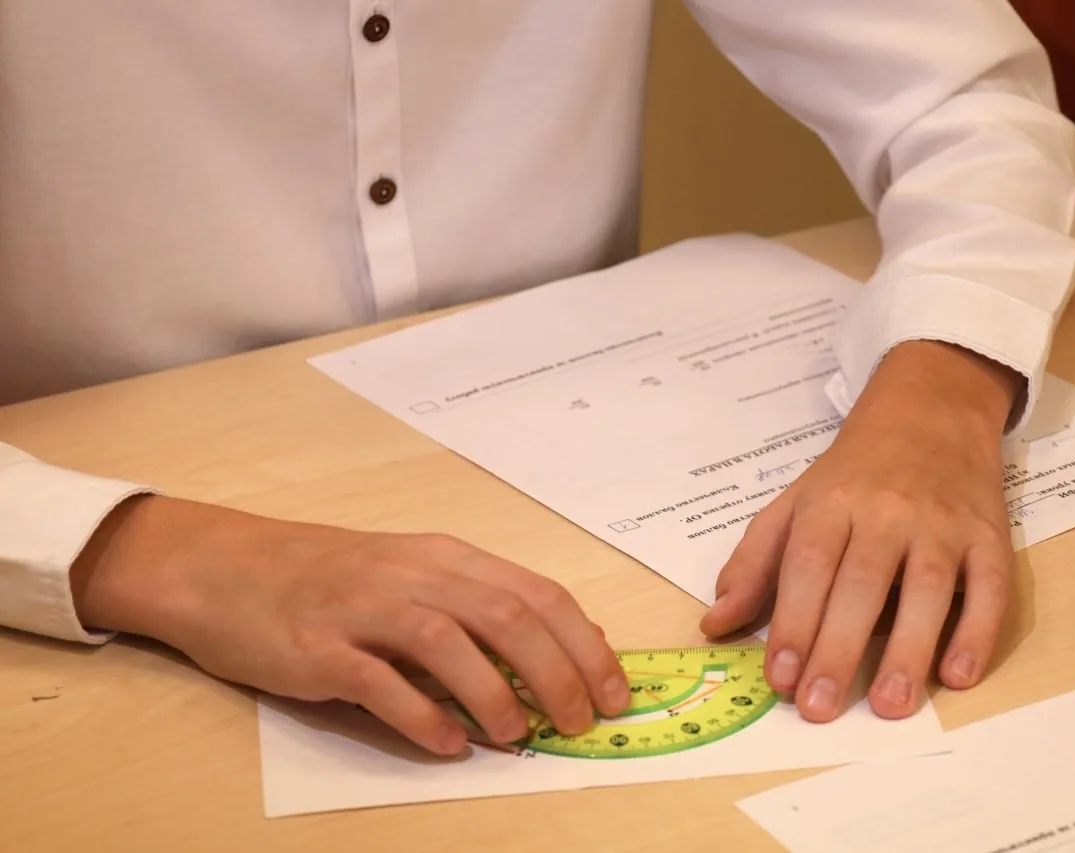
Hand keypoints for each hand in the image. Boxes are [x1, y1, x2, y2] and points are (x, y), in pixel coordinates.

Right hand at [70, 496, 629, 754]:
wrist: (226, 568)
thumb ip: (476, 604)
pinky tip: (448, 744)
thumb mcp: (413, 574)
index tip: (614, 691)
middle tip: (579, 722)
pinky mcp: (318, 647)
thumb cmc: (330, 576)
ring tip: (518, 736)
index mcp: (446, 557)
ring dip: (496, 694)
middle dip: (557, 673)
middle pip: (506, 617)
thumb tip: (556, 652)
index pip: (537, 594)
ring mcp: (363, 607)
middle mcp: (412, 574)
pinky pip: (379, 682)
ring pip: (449, 642)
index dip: (585, 644)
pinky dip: (421, 716)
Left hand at [700, 340, 1020, 720]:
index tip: (779, 678)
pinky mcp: (989, 537)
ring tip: (888, 706)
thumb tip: (714, 624)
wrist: (929, 413)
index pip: (808, 565)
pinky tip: (957, 676)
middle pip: (862, 583)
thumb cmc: (851, 475)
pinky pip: (990, 586)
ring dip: (908, 650)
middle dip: (838, 648)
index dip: (793, 622)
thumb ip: (754, 565)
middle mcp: (887, 512)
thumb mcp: (792, 505)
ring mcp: (943, 524)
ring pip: (929, 589)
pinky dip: (978, 631)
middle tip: (820, 708)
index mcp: (831, 504)